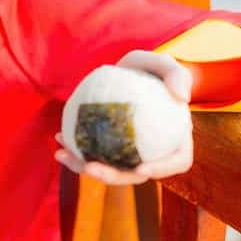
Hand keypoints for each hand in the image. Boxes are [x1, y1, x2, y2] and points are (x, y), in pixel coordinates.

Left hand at [53, 50, 193, 184]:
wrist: (126, 72)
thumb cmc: (149, 69)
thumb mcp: (163, 64)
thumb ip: (177, 73)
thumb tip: (182, 97)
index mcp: (176, 137)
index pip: (178, 161)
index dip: (162, 170)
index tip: (141, 169)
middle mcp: (153, 151)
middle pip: (136, 174)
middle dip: (111, 177)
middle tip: (89, 167)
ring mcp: (128, 153)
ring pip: (110, 169)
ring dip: (84, 167)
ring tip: (63, 154)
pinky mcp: (108, 149)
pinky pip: (93, 154)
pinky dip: (75, 151)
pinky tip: (59, 139)